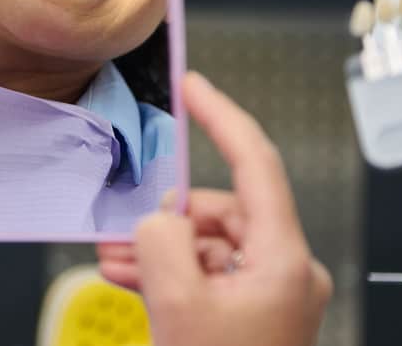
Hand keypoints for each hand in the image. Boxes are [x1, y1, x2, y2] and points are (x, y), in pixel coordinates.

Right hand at [98, 72, 331, 345]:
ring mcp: (270, 295)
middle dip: (167, 216)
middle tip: (123, 227)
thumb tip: (159, 219)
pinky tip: (131, 278)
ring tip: (115, 259)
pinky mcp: (252, 314)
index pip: (257, 163)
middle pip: (221, 213)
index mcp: (284, 260)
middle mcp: (286, 271)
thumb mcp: (177, 304)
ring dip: (160, 249)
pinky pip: (207, 275)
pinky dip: (171, 273)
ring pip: (208, 246)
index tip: (194, 87)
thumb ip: (162, 240)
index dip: (222, 116)